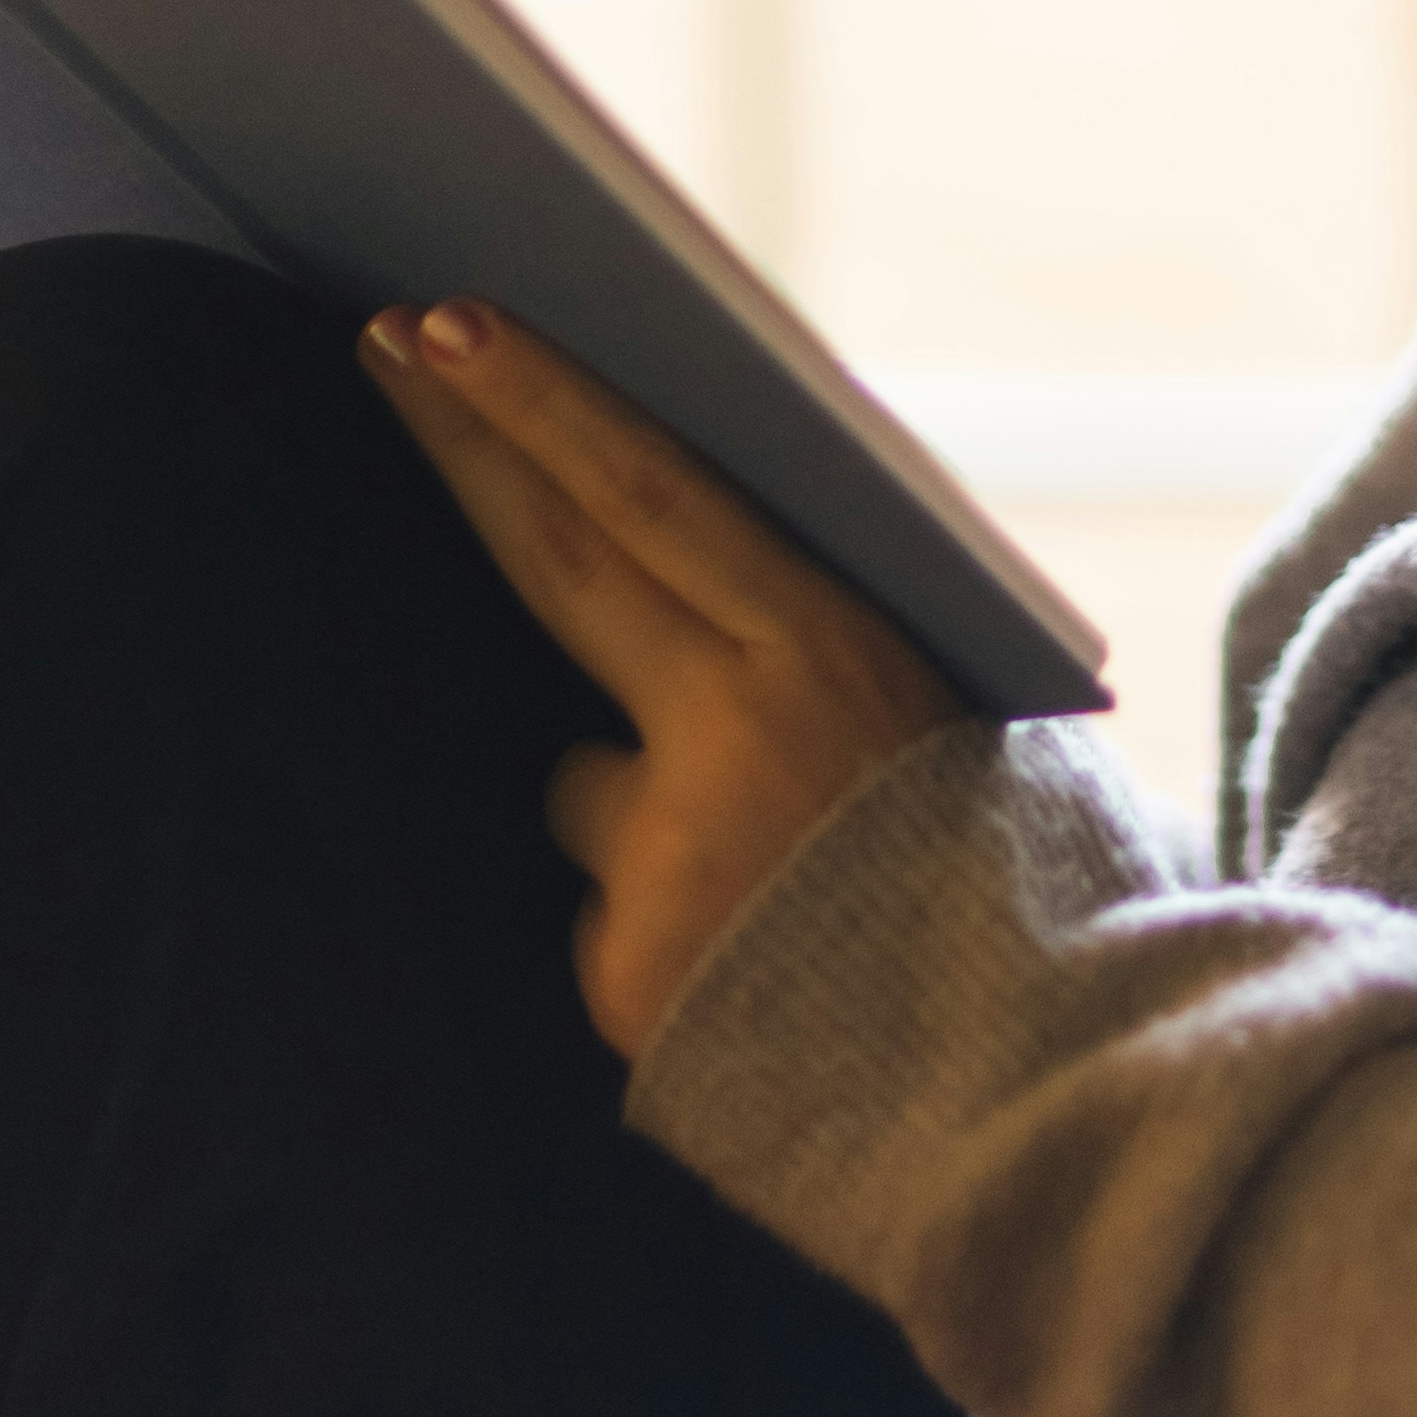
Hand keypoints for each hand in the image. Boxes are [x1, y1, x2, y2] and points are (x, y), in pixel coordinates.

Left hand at [357, 301, 961, 1060]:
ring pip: (586, 783)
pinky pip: (610, 914)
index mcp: (830, 653)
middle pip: (562, 560)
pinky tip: (759, 980)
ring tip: (777, 882)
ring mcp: (664, 859)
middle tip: (382, 344)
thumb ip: (812, 639)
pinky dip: (666, 930)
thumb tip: (681, 538)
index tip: (445, 322)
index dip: (540, 405)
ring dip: (644, 805)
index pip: (649, 493)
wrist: (1034, 1094)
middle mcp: (731, 738)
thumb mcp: (941, 714)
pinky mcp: (625, 976)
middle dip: (468, 444)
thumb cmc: (1005, 881)